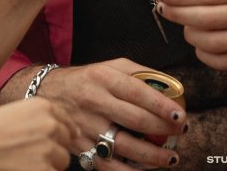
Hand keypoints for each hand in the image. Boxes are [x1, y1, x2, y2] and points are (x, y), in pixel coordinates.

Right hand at [0, 97, 75, 170]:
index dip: (62, 134)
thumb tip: (58, 135)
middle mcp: (50, 125)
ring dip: (49, 165)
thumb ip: (38, 121)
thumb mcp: (14, 113)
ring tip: (24, 164)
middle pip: (66, 143)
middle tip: (32, 156)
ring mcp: (48, 149)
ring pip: (61, 162)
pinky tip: (20, 168)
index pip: (67, 122)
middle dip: (54, 150)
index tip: (58, 142)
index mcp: (43, 106)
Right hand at [32, 58, 185, 168]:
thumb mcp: (109, 66)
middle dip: (162, 129)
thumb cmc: (86, 79)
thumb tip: (170, 86)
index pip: (137, 92)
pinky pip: (107, 165)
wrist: (46, 92)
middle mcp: (95, 101)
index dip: (161, 104)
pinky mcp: (80, 147)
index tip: (180, 115)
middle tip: (181, 133)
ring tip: (170, 157)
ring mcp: (86, 126)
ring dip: (151, 155)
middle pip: (134, 119)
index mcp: (104, 78)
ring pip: (123, 146)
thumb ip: (138, 73)